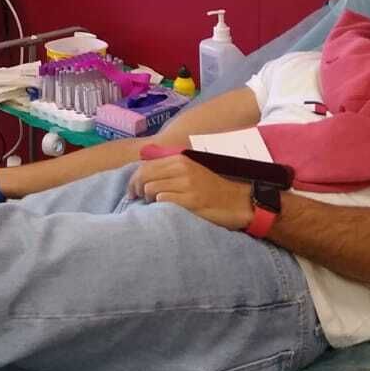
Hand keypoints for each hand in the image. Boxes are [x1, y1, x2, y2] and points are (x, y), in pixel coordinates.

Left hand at [128, 153, 255, 230]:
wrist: (237, 201)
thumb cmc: (211, 189)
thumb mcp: (190, 172)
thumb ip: (168, 171)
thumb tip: (141, 178)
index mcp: (180, 160)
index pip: (145, 166)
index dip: (134, 180)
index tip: (132, 191)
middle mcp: (182, 169)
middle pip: (144, 177)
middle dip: (136, 190)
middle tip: (139, 199)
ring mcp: (187, 184)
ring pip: (151, 189)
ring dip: (149, 200)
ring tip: (156, 205)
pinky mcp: (192, 201)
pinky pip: (163, 201)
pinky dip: (160, 206)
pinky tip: (166, 210)